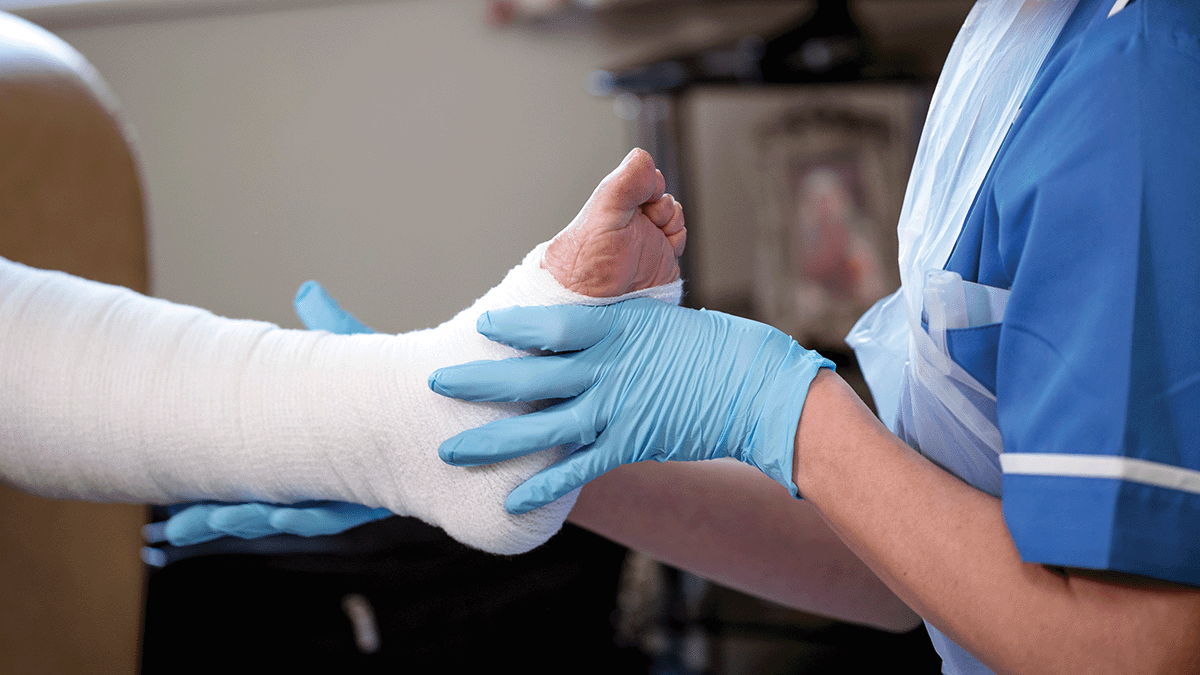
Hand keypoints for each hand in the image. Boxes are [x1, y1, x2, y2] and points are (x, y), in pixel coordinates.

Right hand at [155, 281, 390, 545]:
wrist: (461, 397)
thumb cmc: (405, 381)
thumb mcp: (359, 354)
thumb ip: (329, 327)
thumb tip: (305, 291)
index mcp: (312, 453)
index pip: (256, 480)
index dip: (214, 498)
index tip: (172, 511)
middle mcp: (331, 479)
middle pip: (267, 507)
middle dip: (222, 518)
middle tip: (177, 528)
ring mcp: (358, 489)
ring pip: (301, 516)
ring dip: (259, 518)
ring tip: (222, 520)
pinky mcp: (391, 493)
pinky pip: (348, 511)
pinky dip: (315, 514)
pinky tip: (284, 517)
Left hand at [431, 299, 833, 512]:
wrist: (758, 389)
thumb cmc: (715, 347)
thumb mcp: (659, 321)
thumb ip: (615, 328)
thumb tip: (579, 330)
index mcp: (614, 329)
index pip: (548, 326)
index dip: (509, 328)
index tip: (480, 326)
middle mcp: (605, 370)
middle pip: (527, 377)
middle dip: (477, 382)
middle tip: (436, 381)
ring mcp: (615, 410)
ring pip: (539, 428)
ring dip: (491, 441)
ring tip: (449, 448)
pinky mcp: (629, 445)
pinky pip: (577, 469)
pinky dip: (543, 485)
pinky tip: (510, 498)